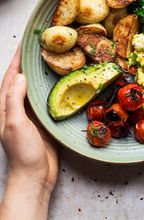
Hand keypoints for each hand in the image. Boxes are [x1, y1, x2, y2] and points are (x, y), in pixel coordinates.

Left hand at [0, 47, 57, 193]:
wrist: (35, 176)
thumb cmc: (22, 153)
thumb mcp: (14, 124)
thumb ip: (14, 100)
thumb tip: (21, 76)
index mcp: (5, 106)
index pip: (10, 77)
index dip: (17, 59)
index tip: (26, 43)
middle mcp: (17, 107)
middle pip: (23, 79)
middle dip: (30, 62)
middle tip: (43, 47)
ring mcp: (30, 113)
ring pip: (36, 87)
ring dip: (42, 73)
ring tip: (53, 59)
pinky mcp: (43, 119)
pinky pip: (47, 99)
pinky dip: (52, 88)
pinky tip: (62, 82)